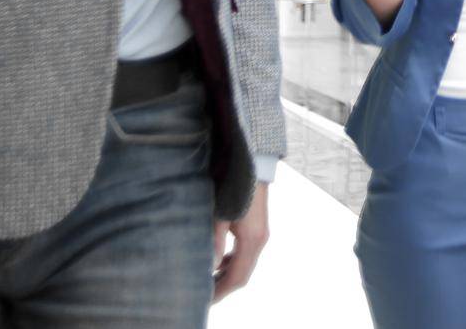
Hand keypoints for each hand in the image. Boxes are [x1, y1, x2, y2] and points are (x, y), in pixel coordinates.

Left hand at [211, 182, 270, 302]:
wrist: (254, 166)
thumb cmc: (234, 188)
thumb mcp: (220, 215)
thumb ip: (215, 242)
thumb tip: (210, 268)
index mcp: (252, 240)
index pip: (238, 277)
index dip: (221, 291)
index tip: (205, 300)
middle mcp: (260, 240)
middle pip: (243, 274)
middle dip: (223, 287)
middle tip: (204, 295)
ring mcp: (261, 234)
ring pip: (245, 264)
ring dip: (227, 275)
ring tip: (207, 281)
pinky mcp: (258, 228)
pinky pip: (246, 253)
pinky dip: (232, 262)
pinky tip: (218, 261)